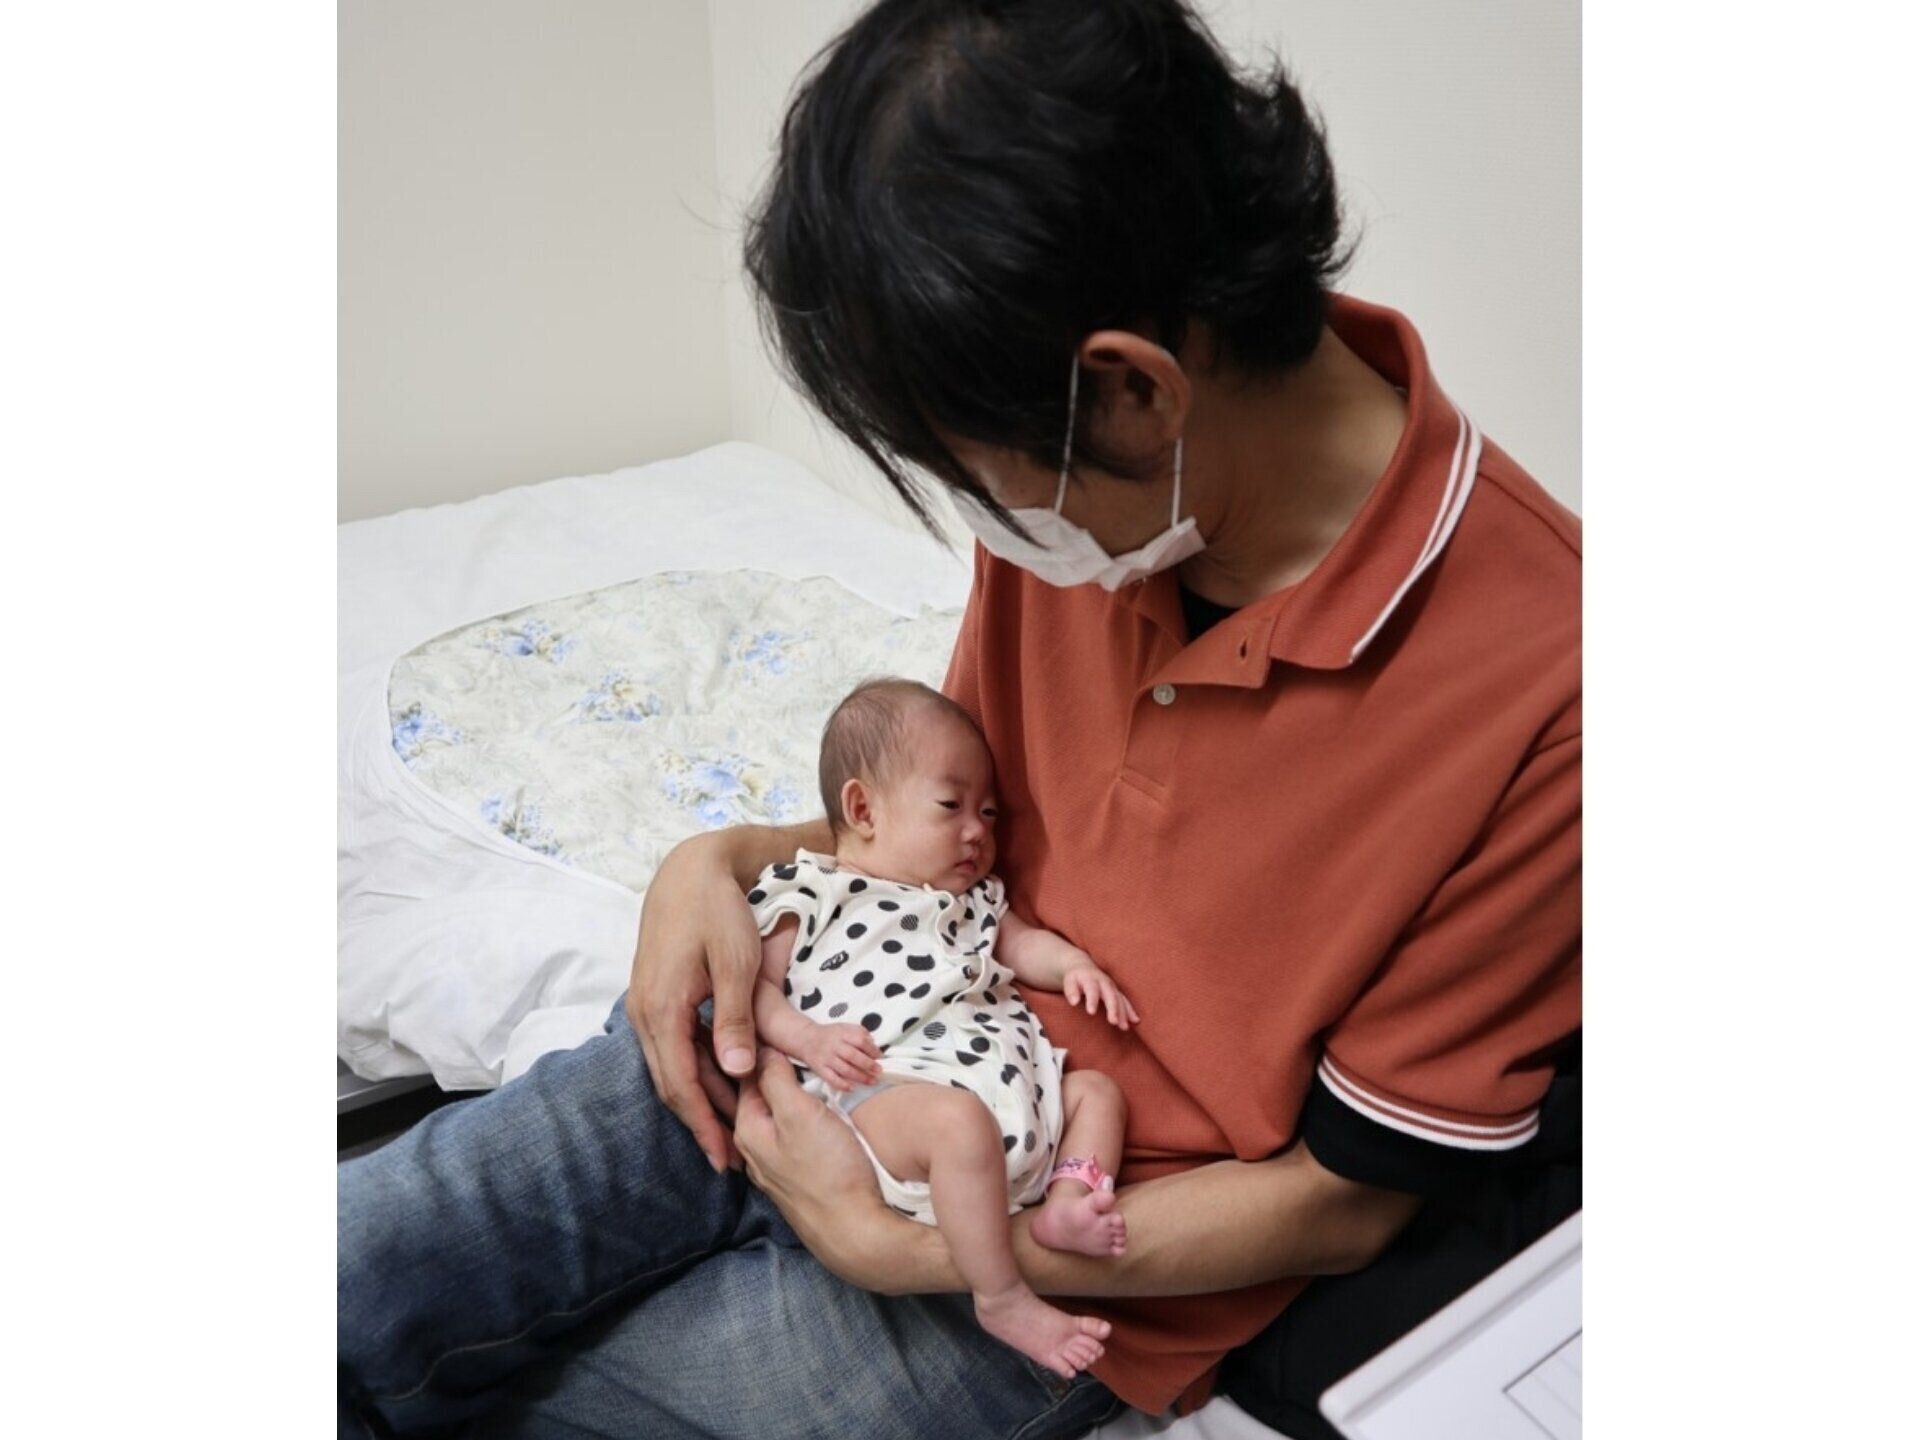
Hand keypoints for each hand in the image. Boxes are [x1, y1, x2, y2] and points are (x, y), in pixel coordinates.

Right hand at [626, 834, 767, 1173]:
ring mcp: (645, 1004)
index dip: (704, 1125)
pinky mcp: (653, 995)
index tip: (725, 1158)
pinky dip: (693, 1068)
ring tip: (728, 1126)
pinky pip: (670, 1045)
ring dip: (698, 1097)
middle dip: (700, 1122)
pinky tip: (717, 1080)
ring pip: (669, 1066)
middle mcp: (644, 1012)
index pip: (682, 1084)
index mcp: (662, 1009)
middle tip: (730, 1158)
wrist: (690, 868)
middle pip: (671, 1084)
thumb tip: (735, 1072)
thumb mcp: (736, 961)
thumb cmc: (717, 909)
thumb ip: (734, 1018)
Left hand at [733, 1047, 902, 1289]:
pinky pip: (790, 1134)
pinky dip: (798, 1114)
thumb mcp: (799, 1113)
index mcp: (747, 1128)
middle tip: (789, 1040)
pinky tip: (814, 1107)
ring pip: (775, 1115)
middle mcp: (753, 1149)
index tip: (772, 1023)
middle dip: (769, 1069)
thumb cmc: (829, 1168)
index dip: (757, 1046)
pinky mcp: (797, 1177)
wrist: (856, 1228)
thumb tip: (761, 1049)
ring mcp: (775, 1166)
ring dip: (786, 1092)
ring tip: (804, 1068)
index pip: (744, 1074)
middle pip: (758, 1095)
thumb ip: (775, 1079)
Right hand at [799, 1022, 883, 1091]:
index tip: (879, 1056)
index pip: (860, 1040)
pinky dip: (842, 1085)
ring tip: (872, 1081)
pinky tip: (852, 1088)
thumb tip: (874, 1045)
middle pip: (853, 1056)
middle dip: (868, 1065)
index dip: (872, 1049)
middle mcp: (834, 1045)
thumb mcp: (845, 1027)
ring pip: (844, 1069)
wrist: (806, 1039)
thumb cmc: (830, 1035)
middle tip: (878, 1071)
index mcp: (842, 1033)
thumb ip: (860, 1033)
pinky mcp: (820, 1069)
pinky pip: (831, 1079)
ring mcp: (826, 1058)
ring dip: (860, 1077)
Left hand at [1061, 960, 1140, 1029]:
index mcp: (1091, 979)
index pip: (1092, 989)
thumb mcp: (1069, 981)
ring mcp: (1112, 987)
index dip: (1092, 1000)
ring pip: (1120, 999)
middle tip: (1113, 1022)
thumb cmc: (1075, 978)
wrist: (1084, 968)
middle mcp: (1104, 982)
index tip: (1091, 1012)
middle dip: (1113, 1008)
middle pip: (1110, 995)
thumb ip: (1071, 991)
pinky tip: (1135, 1021)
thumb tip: (1074, 1002)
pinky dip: (1130, 1011)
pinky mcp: (1116, 992)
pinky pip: (1125, 1001)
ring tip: (1124, 1027)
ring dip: (1123, 1013)